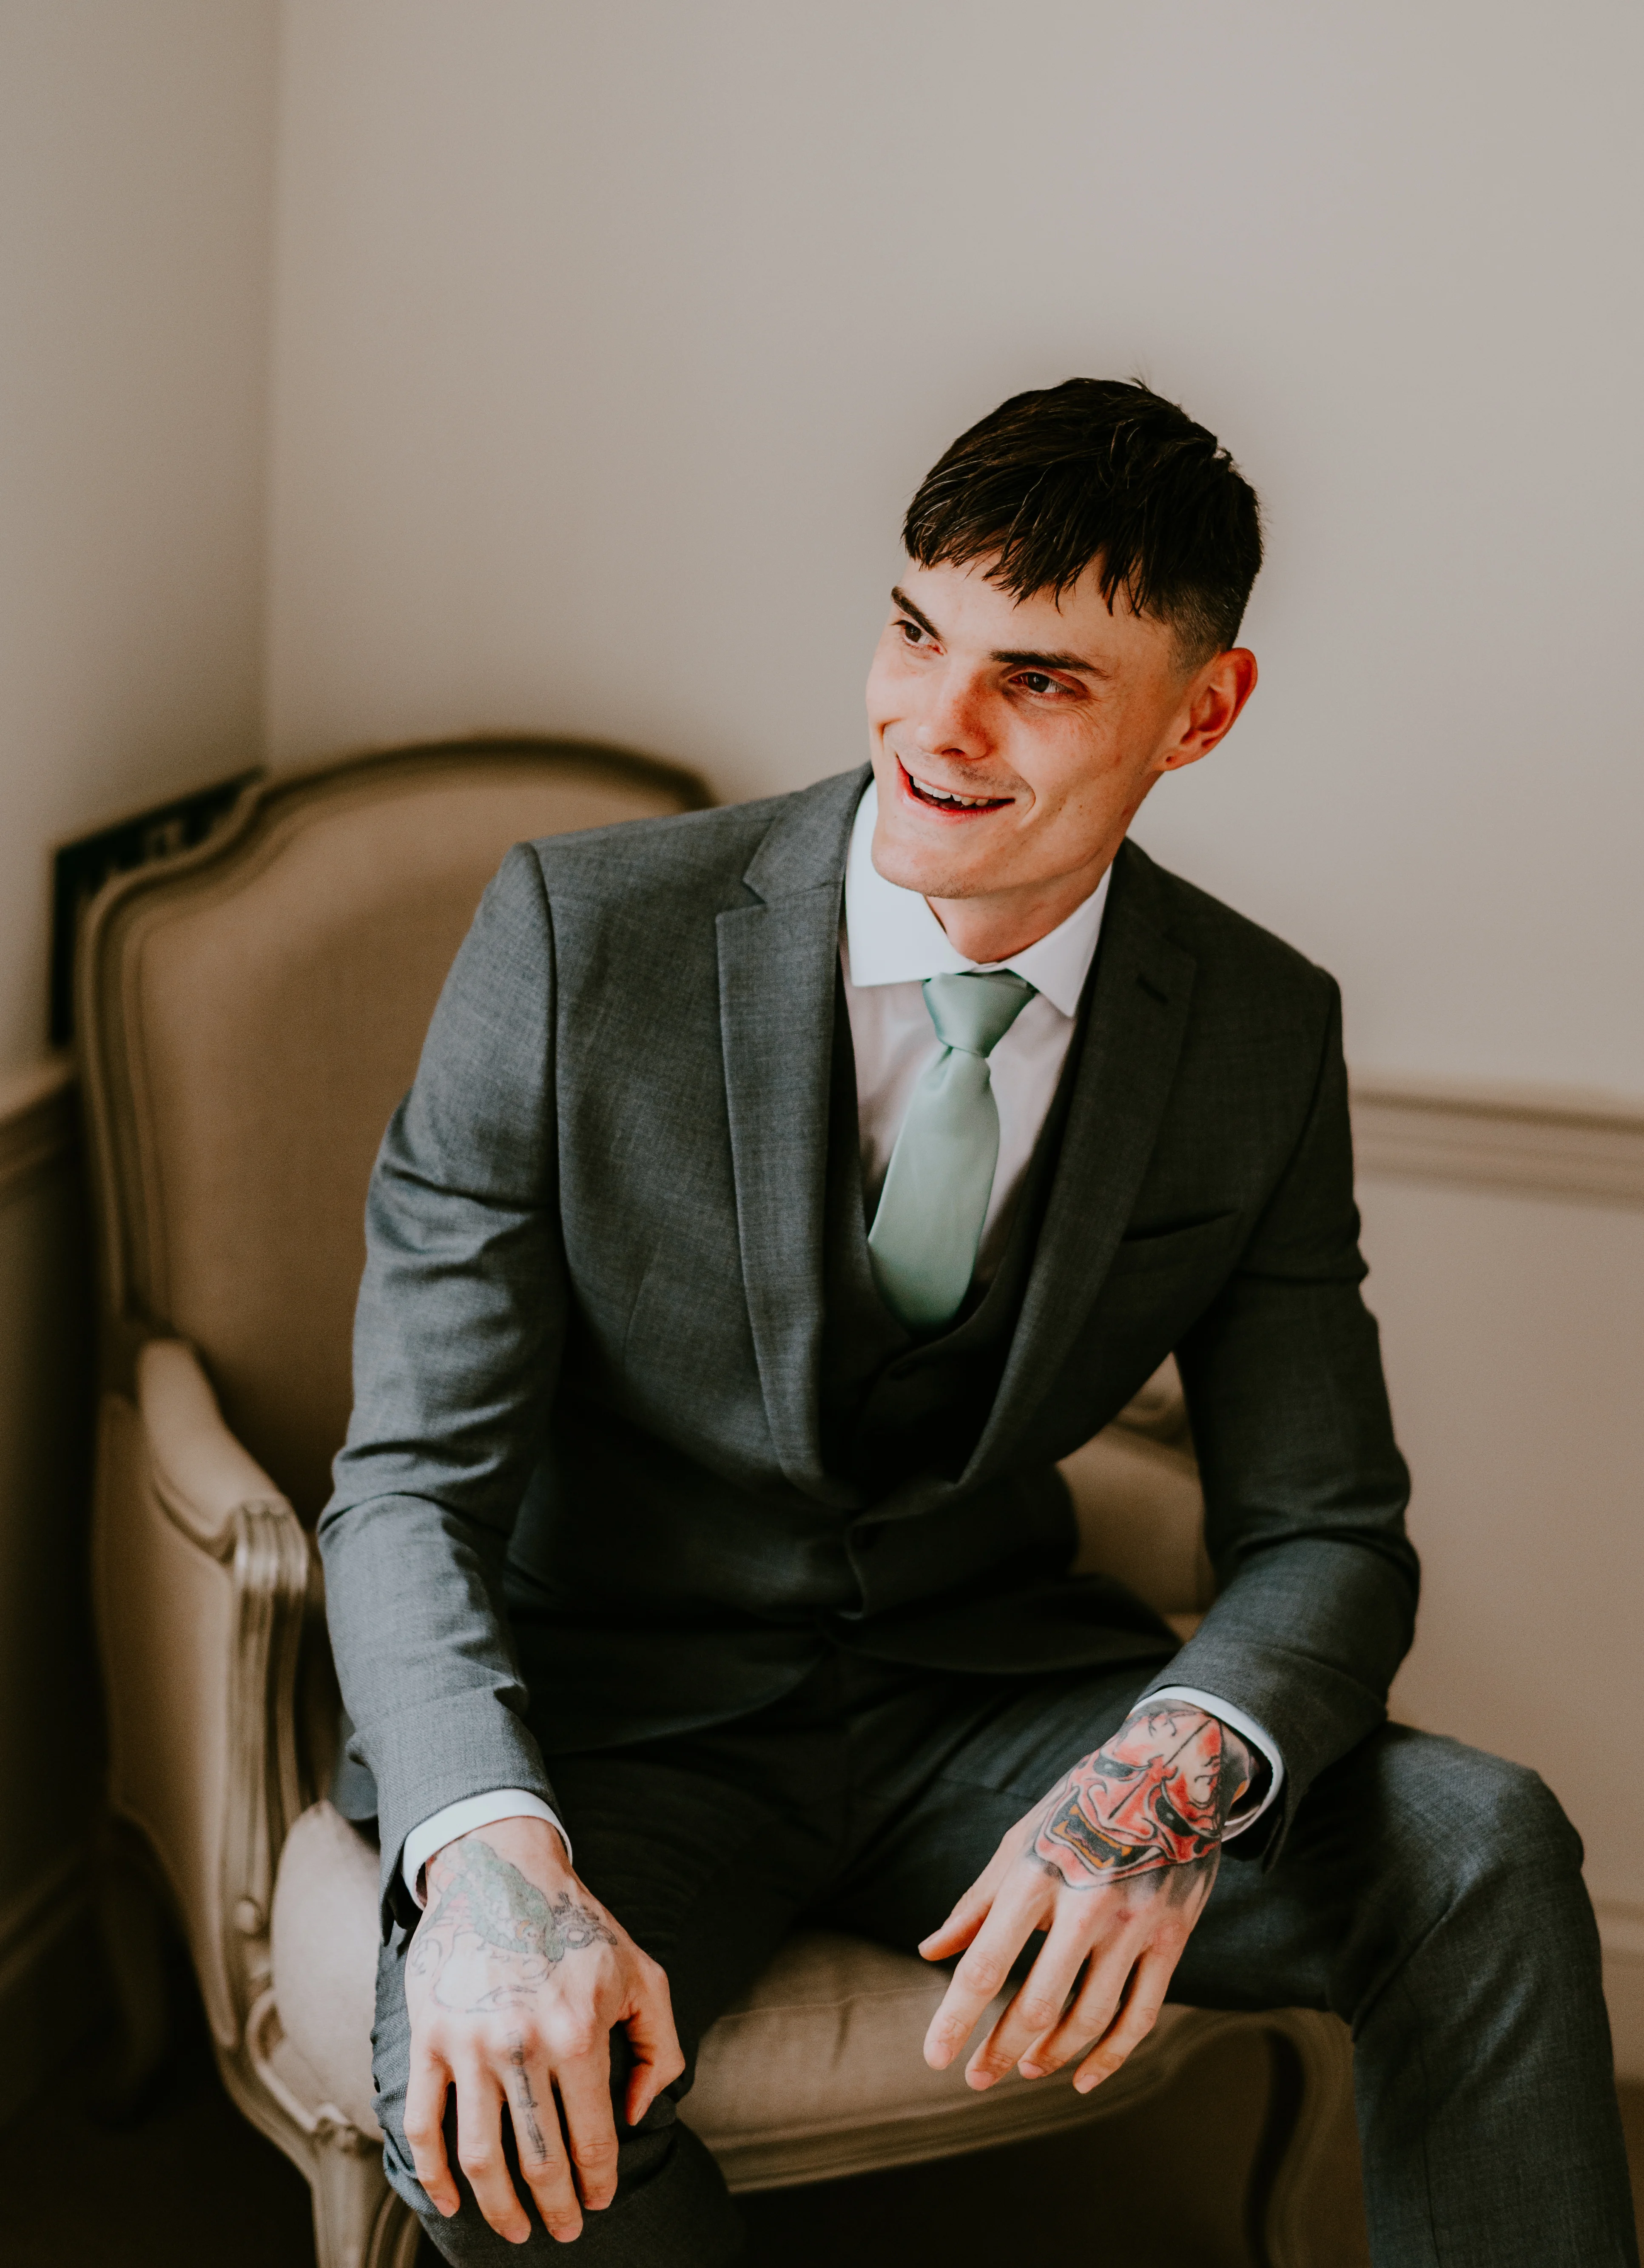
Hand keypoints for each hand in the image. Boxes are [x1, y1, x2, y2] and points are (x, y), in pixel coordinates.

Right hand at [403, 1818, 683, 2245]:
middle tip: (562, 2232)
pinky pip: (424, 2126)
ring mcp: (470, 2044)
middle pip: (539, 2161)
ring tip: (515, 2229)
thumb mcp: (642, 1975)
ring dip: (499, 2209)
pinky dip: (434, 2177)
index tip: (598, 2203)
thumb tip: (639, 2115)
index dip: (597, 2183)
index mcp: (580, 2032)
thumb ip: (661, 2049)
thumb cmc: (579, 1925)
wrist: (501, 1869)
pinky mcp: (428, 2037)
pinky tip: (453, 2203)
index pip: (592, 2139)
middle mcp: (524, 2045)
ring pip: (481, 2158)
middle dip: (555, 2209)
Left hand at [919, 1702, 1251, 2094]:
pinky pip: (1141, 2015)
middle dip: (1001, 2050)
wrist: (1172, 1766)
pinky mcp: (1172, 1937)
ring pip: (1090, 2018)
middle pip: (1037, 2003)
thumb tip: (930, 1953)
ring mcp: (1134, 1922)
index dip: (955, 2019)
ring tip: (1026, 2068)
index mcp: (1036, 1874)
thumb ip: (977, 1903)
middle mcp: (1085, 1902)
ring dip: (1052, 2055)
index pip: (985, 1964)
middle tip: (978, 2077)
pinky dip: (1112, 2057)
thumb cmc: (1080, 1806)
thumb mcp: (1021, 1840)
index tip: (934, 2059)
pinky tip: (1085, 2077)